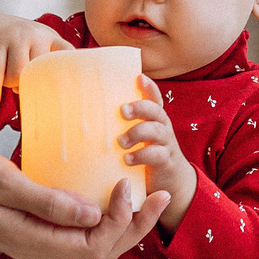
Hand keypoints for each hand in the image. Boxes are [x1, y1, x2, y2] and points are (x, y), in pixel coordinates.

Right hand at [0, 13, 71, 105]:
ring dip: (12, 84)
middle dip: (31, 84)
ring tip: (10, 84)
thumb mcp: (40, 44)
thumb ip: (52, 62)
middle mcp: (34, 35)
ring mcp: (13, 38)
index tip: (76, 87)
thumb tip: (65, 95)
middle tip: (25, 87)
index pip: (67, 53)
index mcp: (50, 37)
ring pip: (17, 74)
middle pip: (39, 71)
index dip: (72, 69)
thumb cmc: (21, 43)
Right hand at [0, 142, 168, 258]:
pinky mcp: (31, 224)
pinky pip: (75, 228)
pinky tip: (107, 190)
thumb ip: (46, 200)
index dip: (122, 222)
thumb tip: (91, 214)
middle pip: (101, 250)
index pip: (95, 247)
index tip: (128, 186)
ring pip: (91, 242)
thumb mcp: (2, 181)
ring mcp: (34, 237)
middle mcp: (37, 246)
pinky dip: (99, 213)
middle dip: (135, 226)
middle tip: (159, 194)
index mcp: (32, 241)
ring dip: (122, 221)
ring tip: (144, 193)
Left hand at [119, 81, 200, 232]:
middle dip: (140, 108)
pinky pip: (157, 155)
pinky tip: (127, 159)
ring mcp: (166, 144)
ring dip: (137, 133)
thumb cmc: (145, 154)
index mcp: (154, 119)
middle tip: (122, 110)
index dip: (149, 87)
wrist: (170, 181)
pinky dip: (141, 155)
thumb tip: (87, 115)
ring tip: (121, 142)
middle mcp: (162, 128)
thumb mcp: (138, 137)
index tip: (139, 77)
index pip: (154, 98)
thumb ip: (122, 126)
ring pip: (157, 131)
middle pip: (155, 111)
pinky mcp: (166, 162)